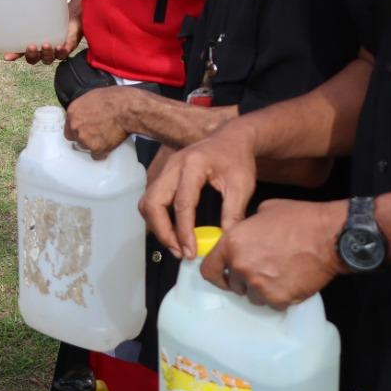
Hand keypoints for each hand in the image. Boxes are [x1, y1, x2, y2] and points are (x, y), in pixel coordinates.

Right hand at [2, 0, 82, 63]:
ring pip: (49, 59)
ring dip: (46, 54)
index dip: (14, 55)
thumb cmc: (54, 13)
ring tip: (46, 45)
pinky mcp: (70, 45)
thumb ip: (30, 11)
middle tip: (31, 46)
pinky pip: (65, 53)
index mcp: (35, 42)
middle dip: (32, 55)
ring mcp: (57, 49)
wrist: (74, 9)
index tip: (7, 56)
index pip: (22, 52)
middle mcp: (44, 49)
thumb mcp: (41, 13)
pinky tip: (59, 46)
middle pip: (35, 59)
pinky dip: (61, 51)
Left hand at [63, 86, 135, 157]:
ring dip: (93, 144)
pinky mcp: (96, 148)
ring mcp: (85, 138)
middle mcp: (76, 126)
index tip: (84, 129)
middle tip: (97, 132)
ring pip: (85, 147)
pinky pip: (96, 155)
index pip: (68, 126)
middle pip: (76, 138)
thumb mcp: (92, 97)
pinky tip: (108, 145)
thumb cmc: (115, 100)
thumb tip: (85, 112)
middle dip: (85, 136)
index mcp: (73, 112)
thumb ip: (84, 108)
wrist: (127, 109)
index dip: (78, 129)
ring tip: (105, 136)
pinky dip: (102, 152)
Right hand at [140, 122, 259, 258]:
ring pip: (147, 202)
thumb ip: (233, 213)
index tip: (191, 252)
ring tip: (176, 245)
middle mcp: (172, 165)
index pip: (182, 203)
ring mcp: (165, 169)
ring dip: (157, 226)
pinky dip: (158, 218)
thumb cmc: (238, 160)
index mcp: (193, 165)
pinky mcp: (163, 175)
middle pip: (153, 202)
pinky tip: (173, 232)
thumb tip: (224, 242)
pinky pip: (152, 200)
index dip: (184, 231)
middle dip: (162, 231)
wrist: (231, 139)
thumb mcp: (242, 186)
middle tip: (179, 251)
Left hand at [201, 199, 344, 308]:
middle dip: (245, 280)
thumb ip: (246, 228)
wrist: (329, 237)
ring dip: (262, 290)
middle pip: (234, 285)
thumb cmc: (299, 219)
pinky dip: (280, 297)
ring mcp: (258, 285)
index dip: (216, 275)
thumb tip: (245, 237)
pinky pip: (272, 304)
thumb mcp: (263, 212)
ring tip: (279, 276)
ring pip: (253, 296)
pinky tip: (290, 282)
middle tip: (263, 270)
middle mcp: (240, 266)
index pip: (209, 270)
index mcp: (232, 243)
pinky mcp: (278, 299)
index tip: (225, 277)